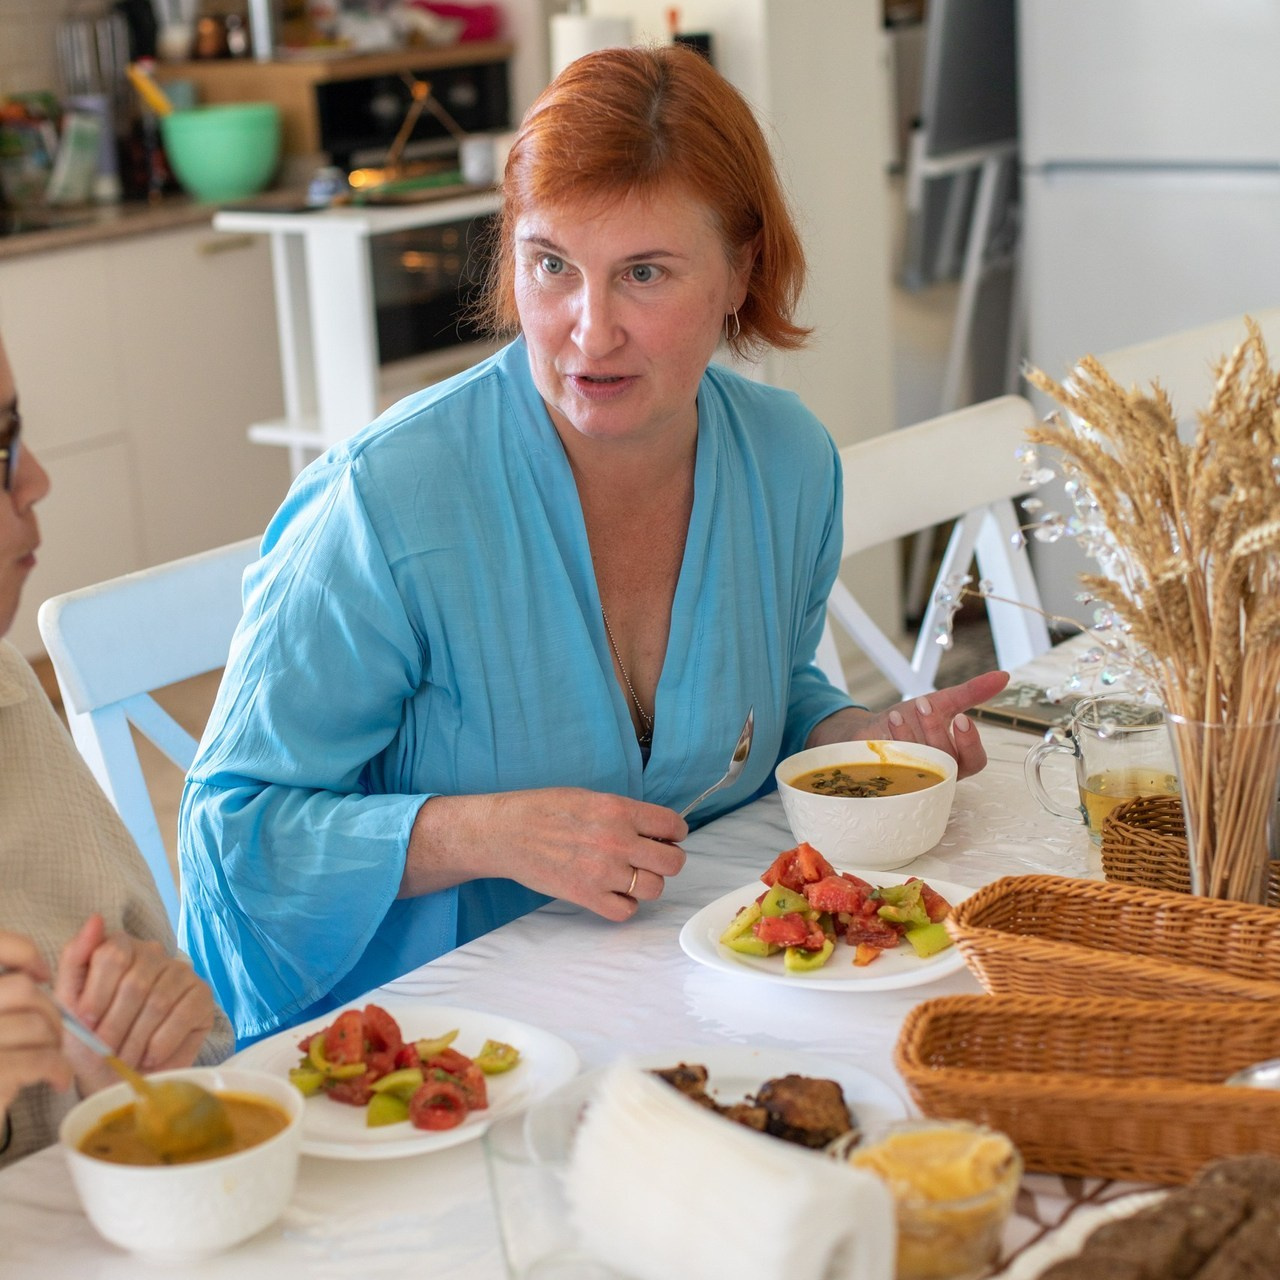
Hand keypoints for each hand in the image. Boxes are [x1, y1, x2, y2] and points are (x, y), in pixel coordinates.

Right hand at [0, 931, 72, 1122]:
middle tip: (51, 1034)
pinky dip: (57, 1069)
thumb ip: (60, 967)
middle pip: (24, 992)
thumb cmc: (7, 1059)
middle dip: (50, 1014)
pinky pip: (40, 1058)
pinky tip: (57, 1079)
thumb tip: (97, 920)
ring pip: (36, 1024)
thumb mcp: (23, 1012)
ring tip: (52, 1058)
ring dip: (55, 1043)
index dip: (23, 952)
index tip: (40, 975)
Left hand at [54, 915, 217, 1092]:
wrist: (118, 1076)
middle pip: (135, 982)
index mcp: (121, 946)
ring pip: (158, 1002)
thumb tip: (95, 918)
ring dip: (136, 1039)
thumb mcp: (69, 1003)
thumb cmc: (91, 1039)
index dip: (96, 994)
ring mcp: (182, 972)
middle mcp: (155, 953)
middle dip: (115, 1025)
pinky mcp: (202, 996)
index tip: (86, 1023)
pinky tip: (150, 1057)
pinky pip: (182, 1016)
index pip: (112, 954)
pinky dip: (160, 1043)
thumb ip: (74, 959)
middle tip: (106, 1052)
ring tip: (125, 1060)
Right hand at [403, 788, 688, 921]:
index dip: (675, 832)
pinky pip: (626, 911)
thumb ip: (623, 812)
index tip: (668, 836)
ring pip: (654, 889)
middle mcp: (617, 841)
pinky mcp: (586, 896)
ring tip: (630, 876)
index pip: (673, 825)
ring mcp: (602, 872)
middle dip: (668, 860)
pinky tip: (613, 892)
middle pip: (672, 862)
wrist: (505, 833)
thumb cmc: (543, 809)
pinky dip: (624, 905)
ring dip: (647, 884)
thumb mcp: (589, 797)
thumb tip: (653, 828)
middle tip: (652, 859)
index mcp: (619, 810)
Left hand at [808, 670, 1009, 779]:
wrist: (869, 732)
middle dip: (935, 731)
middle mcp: (938, 773)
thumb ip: (970, 693)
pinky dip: (888, 750)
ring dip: (908, 737)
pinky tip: (883, 733)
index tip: (962, 718)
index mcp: (956, 759)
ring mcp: (914, 781)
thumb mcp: (941, 703)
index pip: (975, 760)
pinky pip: (892, 773)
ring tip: (897, 714)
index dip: (971, 742)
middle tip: (923, 704)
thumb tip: (1003, 677)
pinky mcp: (890, 783)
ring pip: (919, 767)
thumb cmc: (909, 722)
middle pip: (946, 761)